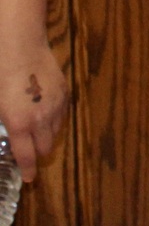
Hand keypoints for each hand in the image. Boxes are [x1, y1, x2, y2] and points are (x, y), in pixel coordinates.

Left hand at [0, 41, 66, 181]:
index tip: (30, 177)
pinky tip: (45, 112)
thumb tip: (9, 132)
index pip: (28, 156)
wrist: (20, 49)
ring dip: (47, 135)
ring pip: (57, 130)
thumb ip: (6, 125)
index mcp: (21, 125)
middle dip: (39, 152)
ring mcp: (56, 104)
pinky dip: (55, 119)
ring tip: (37, 131)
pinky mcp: (64, 92)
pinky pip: (62, 114)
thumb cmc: (1, 78)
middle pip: (47, 146)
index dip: (29, 170)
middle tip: (31, 151)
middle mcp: (42, 119)